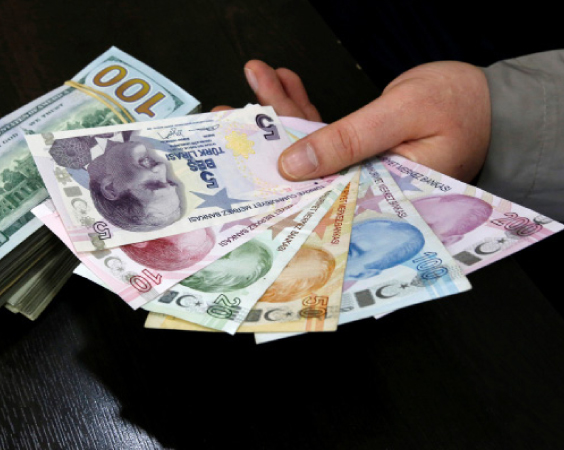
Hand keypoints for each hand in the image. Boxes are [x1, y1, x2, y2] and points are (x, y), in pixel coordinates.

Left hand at [214, 60, 490, 182]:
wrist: (489, 100)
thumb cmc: (461, 108)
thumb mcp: (401, 118)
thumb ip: (347, 142)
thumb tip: (292, 164)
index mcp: (373, 201)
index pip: (312, 199)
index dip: (272, 183)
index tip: (237, 163)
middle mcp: (359, 190)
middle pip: (300, 171)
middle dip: (263, 143)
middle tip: (226, 121)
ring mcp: (356, 168)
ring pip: (306, 145)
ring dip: (278, 112)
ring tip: (252, 83)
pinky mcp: (357, 148)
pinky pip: (321, 130)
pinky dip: (301, 106)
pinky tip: (280, 82)